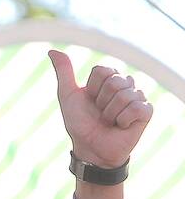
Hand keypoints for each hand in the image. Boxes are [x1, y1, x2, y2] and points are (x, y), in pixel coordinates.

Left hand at [49, 49, 152, 167]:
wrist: (90, 148)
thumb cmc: (80, 123)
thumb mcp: (68, 96)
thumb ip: (64, 72)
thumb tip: (53, 50)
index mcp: (108, 78)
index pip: (102, 70)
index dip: (92, 88)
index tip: (89, 100)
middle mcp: (125, 85)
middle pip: (114, 81)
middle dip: (101, 101)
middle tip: (100, 113)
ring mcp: (137, 97)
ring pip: (124, 95)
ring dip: (110, 114)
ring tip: (110, 121)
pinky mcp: (146, 112)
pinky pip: (136, 108)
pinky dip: (123, 120)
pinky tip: (121, 126)